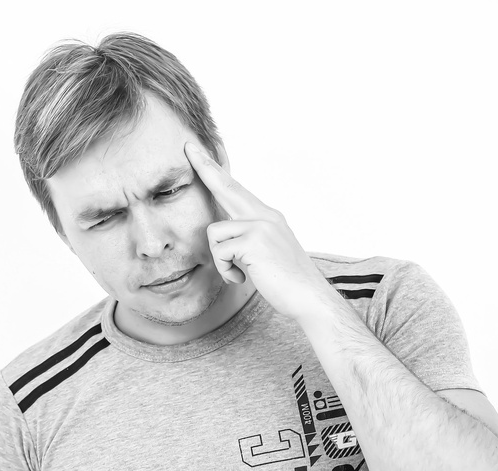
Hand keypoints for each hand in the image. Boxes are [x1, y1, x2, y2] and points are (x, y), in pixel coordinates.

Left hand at [184, 141, 337, 323]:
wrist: (308, 297)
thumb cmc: (286, 281)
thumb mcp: (266, 252)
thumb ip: (247, 238)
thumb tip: (224, 234)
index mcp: (267, 217)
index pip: (236, 189)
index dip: (216, 171)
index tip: (199, 152)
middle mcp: (265, 215)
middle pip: (226, 186)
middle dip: (205, 166)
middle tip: (188, 147)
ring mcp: (261, 225)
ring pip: (215, 232)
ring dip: (220, 259)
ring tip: (240, 272)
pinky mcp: (254, 241)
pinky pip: (220, 252)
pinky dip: (226, 271)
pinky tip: (243, 278)